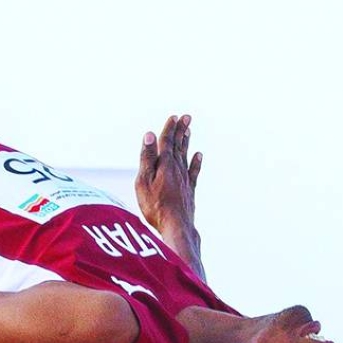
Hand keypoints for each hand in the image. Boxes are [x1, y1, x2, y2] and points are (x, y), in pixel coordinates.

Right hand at [135, 114, 201, 233]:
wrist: (176, 225)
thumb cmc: (156, 206)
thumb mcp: (144, 182)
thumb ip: (147, 158)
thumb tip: (149, 136)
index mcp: (165, 164)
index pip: (167, 141)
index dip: (169, 129)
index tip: (174, 117)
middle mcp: (177, 168)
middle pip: (179, 145)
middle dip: (181, 130)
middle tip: (186, 117)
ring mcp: (185, 179)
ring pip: (186, 155)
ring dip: (186, 142)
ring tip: (189, 130)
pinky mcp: (189, 190)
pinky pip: (193, 171)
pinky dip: (196, 162)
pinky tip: (199, 155)